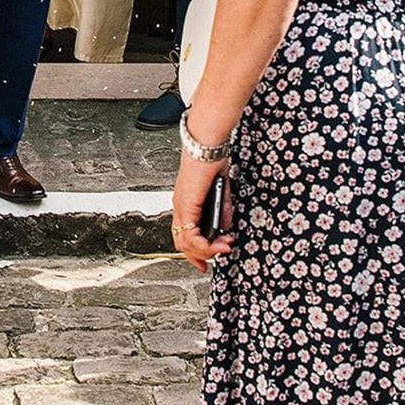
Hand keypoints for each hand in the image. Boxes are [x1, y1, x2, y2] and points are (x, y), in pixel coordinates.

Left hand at [171, 153, 233, 274]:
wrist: (208, 142)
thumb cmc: (212, 159)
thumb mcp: (221, 190)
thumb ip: (222, 210)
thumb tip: (224, 228)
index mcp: (186, 201)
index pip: (183, 233)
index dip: (194, 251)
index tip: (206, 262)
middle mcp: (180, 205)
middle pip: (181, 242)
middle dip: (199, 256)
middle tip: (215, 260)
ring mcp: (181, 205)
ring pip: (184, 242)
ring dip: (206, 251)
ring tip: (222, 249)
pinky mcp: (187, 203)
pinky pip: (190, 233)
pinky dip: (204, 244)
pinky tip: (218, 244)